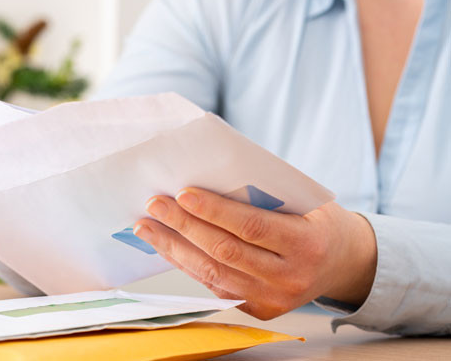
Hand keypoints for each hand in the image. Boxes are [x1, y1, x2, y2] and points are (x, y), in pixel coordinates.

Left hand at [134, 187, 377, 319]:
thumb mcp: (303, 202)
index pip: (252, 226)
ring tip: (147, 226)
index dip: (214, 211)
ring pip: (213, 274)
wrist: (344, 262)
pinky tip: (167, 245)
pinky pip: (214, 286)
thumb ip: (261, 196)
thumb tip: (203, 180)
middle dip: (184, 226)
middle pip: (225, 251)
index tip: (182, 193)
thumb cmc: (316, 220)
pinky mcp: (259, 310)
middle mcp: (290, 278)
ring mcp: (274, 300)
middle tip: (155, 204)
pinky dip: (187, 263)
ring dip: (174, 247)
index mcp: (307, 243)